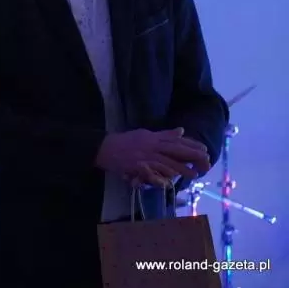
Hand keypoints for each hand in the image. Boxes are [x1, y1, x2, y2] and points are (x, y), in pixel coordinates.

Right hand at [95, 127, 209, 186]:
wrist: (104, 148)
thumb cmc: (124, 141)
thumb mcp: (145, 134)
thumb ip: (163, 134)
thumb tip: (181, 130)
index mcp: (153, 137)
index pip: (176, 140)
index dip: (191, 144)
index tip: (204, 149)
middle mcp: (151, 145)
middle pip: (175, 149)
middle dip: (191, 154)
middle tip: (206, 160)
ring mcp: (145, 155)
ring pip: (167, 161)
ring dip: (181, 168)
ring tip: (195, 174)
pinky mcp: (138, 165)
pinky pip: (153, 170)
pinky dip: (164, 175)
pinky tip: (173, 180)